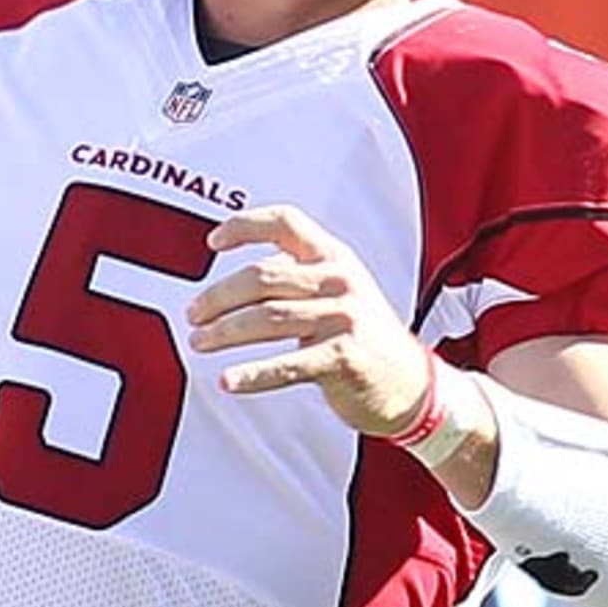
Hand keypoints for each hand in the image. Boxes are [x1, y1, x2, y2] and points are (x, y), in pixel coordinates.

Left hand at [187, 205, 431, 436]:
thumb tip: (237, 279)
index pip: (285, 222)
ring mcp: (343, 318)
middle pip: (263, 276)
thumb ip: (300, 274)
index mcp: (334, 256)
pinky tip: (228, 380)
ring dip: (225, 331)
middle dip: (219, 295)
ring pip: (267, 318)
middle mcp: (339, 280)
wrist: (414, 385)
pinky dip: (252, 374)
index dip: (244, 225)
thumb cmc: (365, 334)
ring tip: (200, 341)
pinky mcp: (343, 359)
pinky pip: (287, 365)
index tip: (212, 241)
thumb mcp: (341, 288)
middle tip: (194, 313)